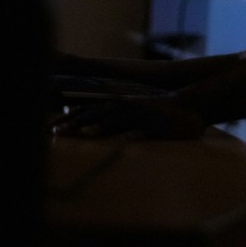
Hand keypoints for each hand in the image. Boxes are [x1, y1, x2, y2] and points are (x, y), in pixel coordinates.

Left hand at [49, 96, 205, 139]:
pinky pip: (146, 130)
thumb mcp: (133, 111)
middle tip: (59, 132)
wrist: (192, 104)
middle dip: (77, 123)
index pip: (90, 109)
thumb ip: (113, 116)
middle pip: (98, 114)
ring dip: (101, 126)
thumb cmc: (159, 112)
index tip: (53, 128)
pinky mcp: (160, 124)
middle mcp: (128, 107)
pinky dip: (135, 135)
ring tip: (85, 135)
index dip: (71, 118)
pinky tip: (125, 142)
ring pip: (119, 120)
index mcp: (120, 105)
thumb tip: (89, 124)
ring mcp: (143, 115)